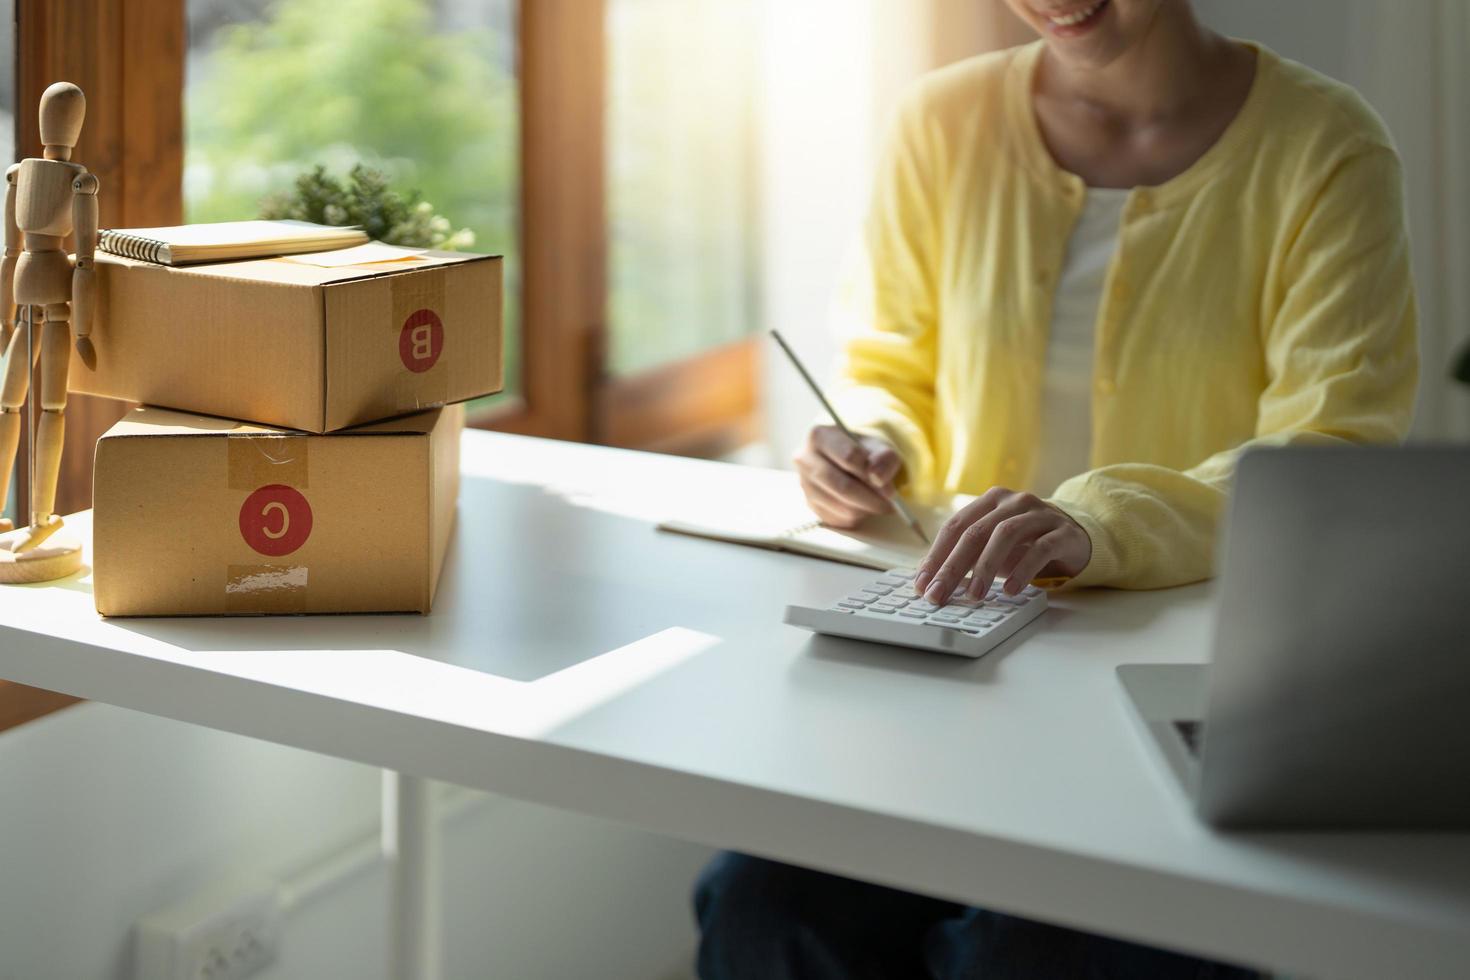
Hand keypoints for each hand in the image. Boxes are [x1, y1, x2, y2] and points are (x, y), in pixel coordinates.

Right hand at [794, 425, 903, 528]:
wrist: (852, 458)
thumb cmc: (865, 449)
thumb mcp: (880, 446)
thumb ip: (884, 458)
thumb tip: (877, 478)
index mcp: (819, 436)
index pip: (848, 457)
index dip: (872, 472)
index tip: (887, 482)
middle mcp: (805, 460)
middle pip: (843, 486)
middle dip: (871, 498)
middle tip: (889, 501)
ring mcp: (806, 485)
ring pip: (842, 506)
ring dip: (866, 508)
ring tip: (879, 501)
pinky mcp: (811, 505)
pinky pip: (838, 518)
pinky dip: (857, 515)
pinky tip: (864, 504)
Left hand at [914, 488, 1090, 601]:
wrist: (1077, 536)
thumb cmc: (1027, 542)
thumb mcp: (994, 546)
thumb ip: (967, 555)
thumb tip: (931, 579)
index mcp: (990, 501)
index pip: (955, 526)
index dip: (936, 555)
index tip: (922, 584)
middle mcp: (1013, 502)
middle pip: (975, 532)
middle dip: (952, 566)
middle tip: (939, 594)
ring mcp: (1039, 514)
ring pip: (1005, 535)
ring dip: (985, 567)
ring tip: (973, 595)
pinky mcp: (1063, 532)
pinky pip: (1040, 549)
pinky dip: (1023, 570)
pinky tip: (1010, 590)